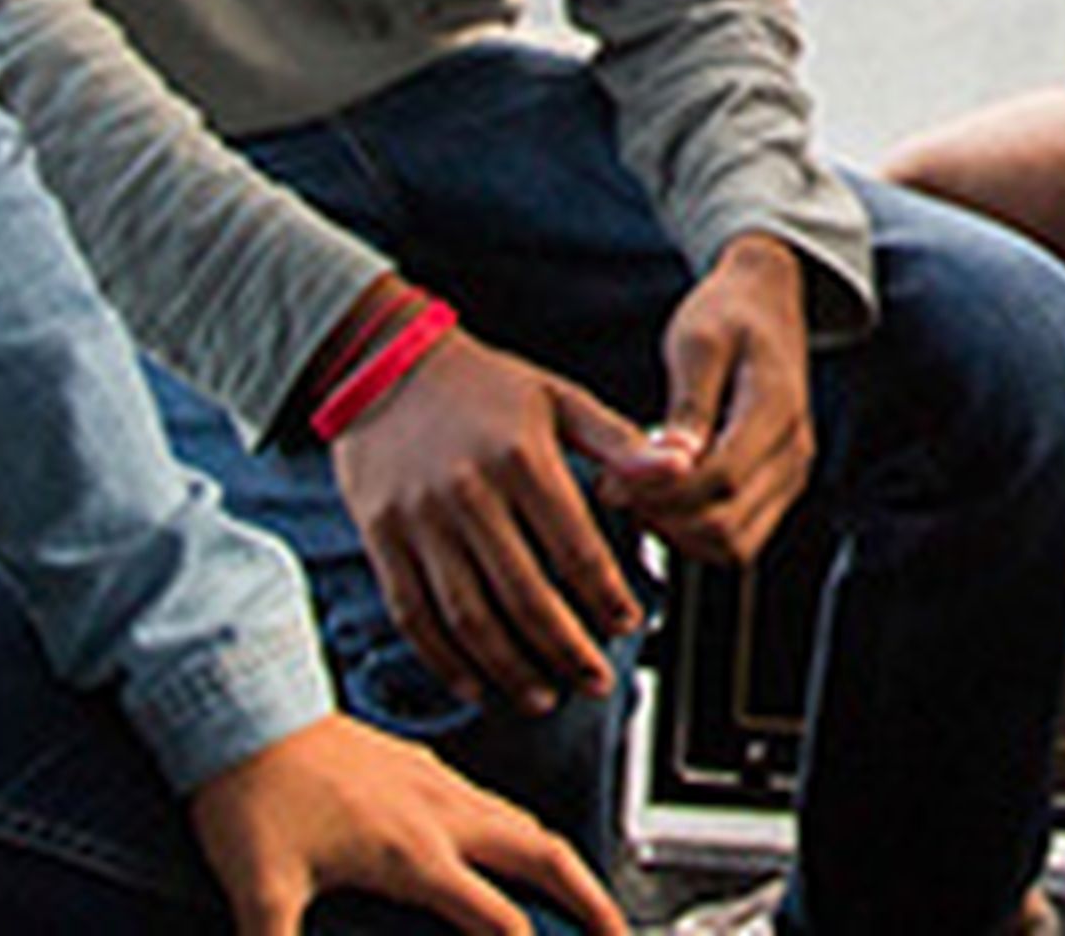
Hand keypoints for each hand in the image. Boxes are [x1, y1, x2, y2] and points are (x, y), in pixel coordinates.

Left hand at [187, 711, 626, 935]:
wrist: (242, 710)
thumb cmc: (250, 797)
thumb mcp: (260, 895)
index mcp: (414, 854)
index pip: (501, 920)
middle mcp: (440, 814)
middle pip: (544, 856)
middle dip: (592, 899)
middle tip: (617, 933)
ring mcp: (435, 783)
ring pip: (525, 822)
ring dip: (563, 862)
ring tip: (583, 895)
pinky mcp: (420, 763)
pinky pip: (493, 801)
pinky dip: (523, 831)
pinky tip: (509, 844)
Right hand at [330, 328, 650, 711]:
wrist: (386, 369)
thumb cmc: (486, 387)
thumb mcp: (560, 399)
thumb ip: (620, 442)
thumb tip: (682, 466)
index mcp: (520, 459)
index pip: (573, 546)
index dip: (604, 594)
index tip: (628, 626)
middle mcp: (468, 495)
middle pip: (522, 594)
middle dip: (565, 649)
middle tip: (596, 682)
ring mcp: (419, 523)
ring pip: (467, 617)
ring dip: (509, 667)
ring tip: (545, 696)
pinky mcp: (382, 541)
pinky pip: (413, 615)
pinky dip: (445, 660)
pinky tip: (477, 686)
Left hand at [594, 235, 816, 566]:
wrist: (767, 302)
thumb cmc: (729, 314)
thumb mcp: (697, 342)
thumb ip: (689, 404)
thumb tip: (673, 460)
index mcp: (775, 408)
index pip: (722, 479)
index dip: (662, 493)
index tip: (614, 481)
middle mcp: (793, 449)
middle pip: (728, 524)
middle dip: (664, 519)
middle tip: (617, 492)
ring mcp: (791, 472)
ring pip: (736, 544)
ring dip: (680, 535)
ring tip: (638, 498)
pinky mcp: (780, 485)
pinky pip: (741, 538)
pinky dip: (698, 534)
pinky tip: (664, 503)